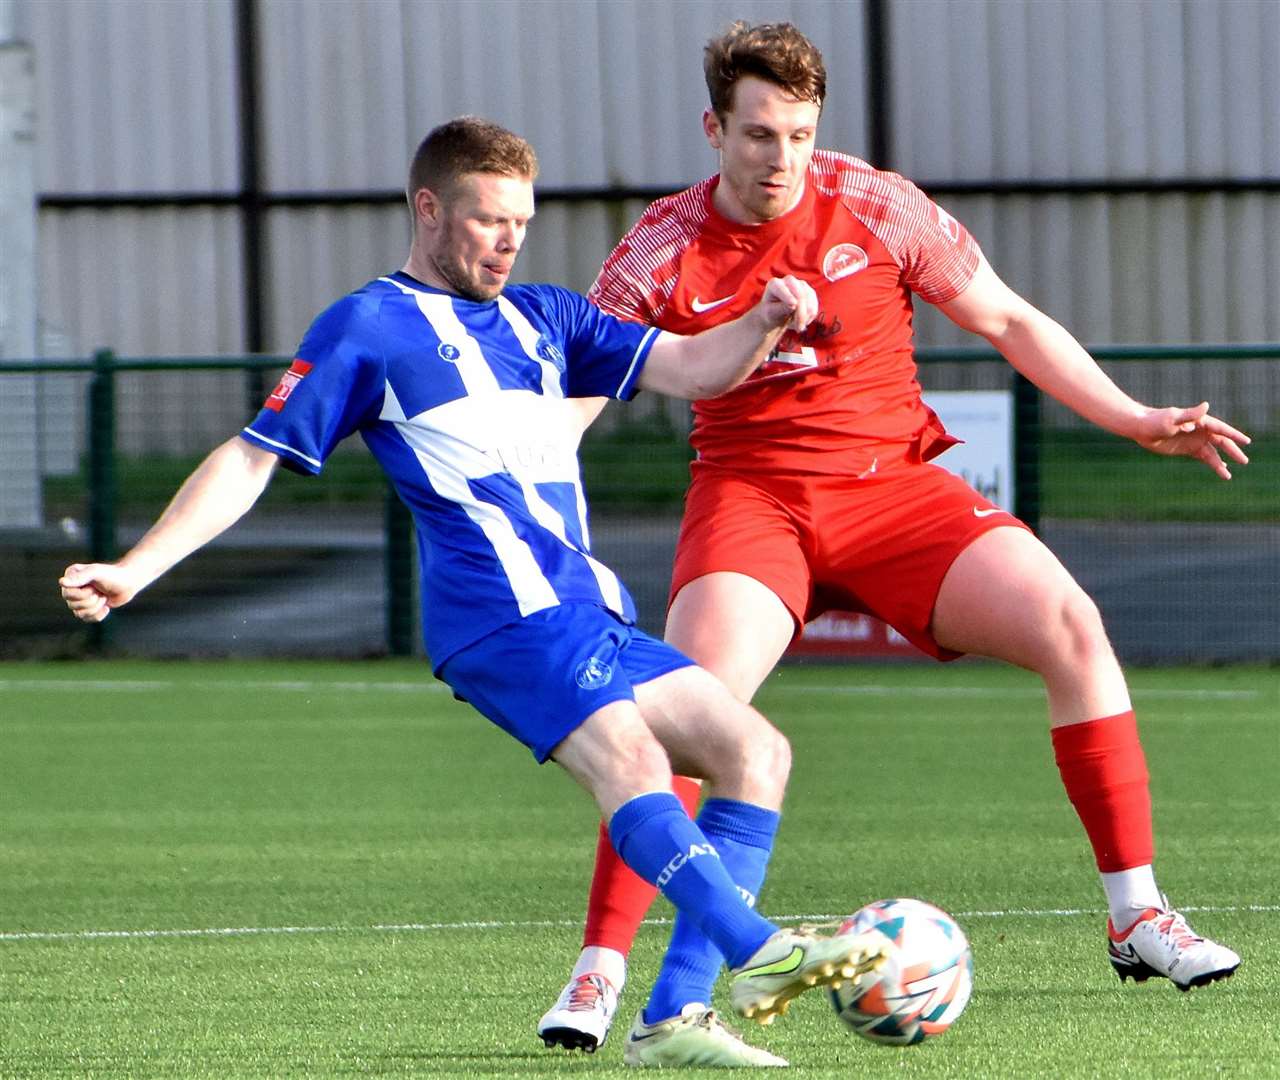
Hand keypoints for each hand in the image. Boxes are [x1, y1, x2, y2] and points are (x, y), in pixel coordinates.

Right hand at [59, 562, 142, 622]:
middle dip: (92, 600)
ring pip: (79, 614)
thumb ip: (80, 577)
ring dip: (96, 607)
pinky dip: (99, 614)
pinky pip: (87, 619)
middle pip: (73, 605)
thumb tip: (61, 582)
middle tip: (101, 591)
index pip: (67, 595)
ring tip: (104, 596)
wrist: (129, 583)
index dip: (84, 594)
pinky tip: (106, 606)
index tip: (95, 587)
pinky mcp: (88, 608)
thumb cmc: (113, 575)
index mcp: (70, 576)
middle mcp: (71, 587)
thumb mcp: (97, 573)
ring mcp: (79, 599)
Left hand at [759, 275, 817, 331]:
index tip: (793, 305)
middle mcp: (789, 281)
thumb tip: (794, 305)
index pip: (782, 289)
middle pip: (800, 295)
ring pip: (809, 301)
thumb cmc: (771, 313)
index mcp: (774, 284)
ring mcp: (801, 285)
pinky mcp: (810, 293)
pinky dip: (809, 317)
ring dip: (805, 317)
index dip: (788, 296)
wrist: (777, 314)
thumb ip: (780, 309)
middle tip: (799, 329)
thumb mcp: (771, 313)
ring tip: (797, 327)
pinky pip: (814, 306)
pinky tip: (802, 322)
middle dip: (801, 313)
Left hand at [1132, 402, 1250, 479]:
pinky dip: (1213, 463)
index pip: (1221, 429)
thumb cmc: (1156, 420)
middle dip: (1233, 451)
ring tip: (1228, 476)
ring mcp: (1195, 440)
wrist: (1142, 428)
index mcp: (1200, 421)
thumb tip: (1206, 406)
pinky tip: (1222, 470)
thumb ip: (1190, 414)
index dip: (1234, 435)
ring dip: (1221, 463)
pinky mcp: (1188, 449)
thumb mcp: (1173, 418)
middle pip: (1221, 442)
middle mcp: (1201, 431)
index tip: (1246, 442)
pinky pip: (1204, 457)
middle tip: (1244, 461)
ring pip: (1213, 453)